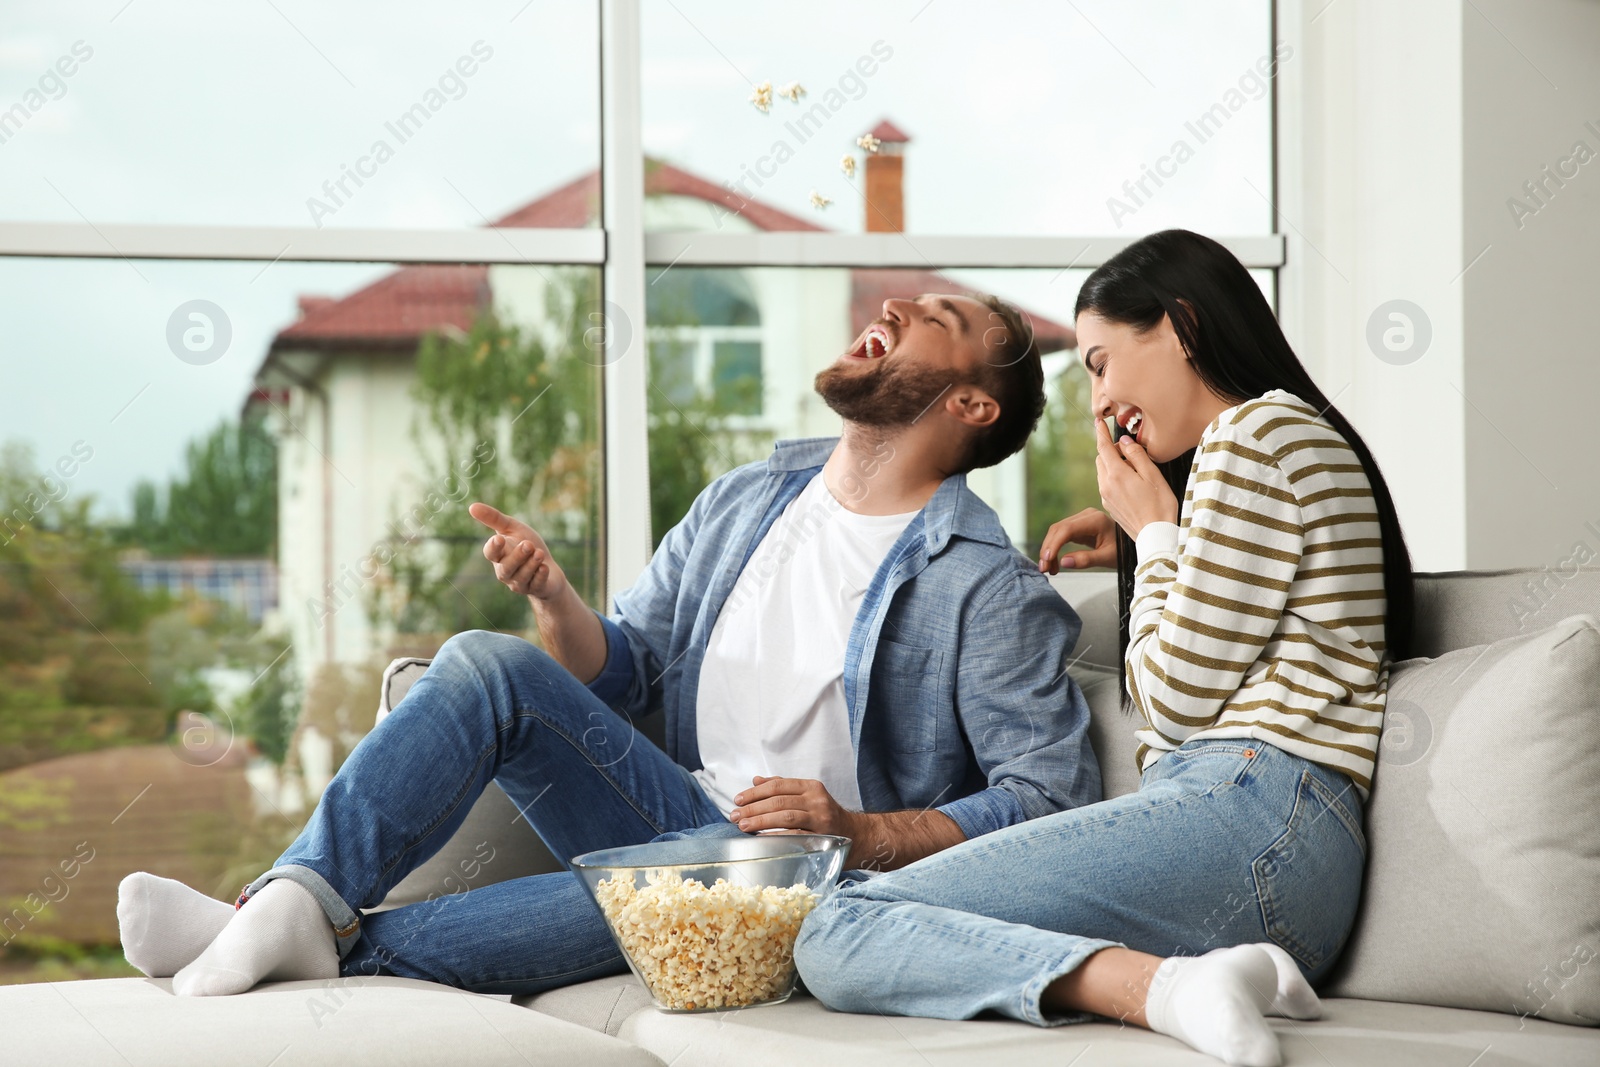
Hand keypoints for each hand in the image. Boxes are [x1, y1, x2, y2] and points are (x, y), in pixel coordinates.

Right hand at [469, 502, 569, 602]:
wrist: (547, 566)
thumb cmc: (526, 545)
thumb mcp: (512, 528)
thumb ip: (494, 518)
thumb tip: (472, 506)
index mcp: (498, 555)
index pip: (490, 553)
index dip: (493, 548)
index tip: (499, 539)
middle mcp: (506, 571)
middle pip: (506, 567)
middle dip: (517, 556)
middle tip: (528, 544)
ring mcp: (520, 582)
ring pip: (521, 576)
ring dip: (530, 564)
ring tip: (539, 553)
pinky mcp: (536, 589)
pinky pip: (536, 584)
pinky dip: (540, 576)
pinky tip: (544, 567)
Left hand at [729, 776, 859, 837]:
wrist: (857, 835)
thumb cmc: (825, 815)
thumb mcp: (808, 797)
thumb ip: (783, 788)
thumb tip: (756, 780)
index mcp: (811, 787)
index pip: (778, 785)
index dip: (755, 792)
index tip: (738, 800)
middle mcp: (817, 800)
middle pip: (779, 801)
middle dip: (753, 808)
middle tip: (734, 816)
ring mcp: (820, 819)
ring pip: (785, 817)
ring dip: (760, 821)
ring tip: (742, 826)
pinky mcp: (823, 837)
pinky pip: (795, 836)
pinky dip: (776, 836)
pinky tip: (761, 839)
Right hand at [1039, 507, 1117, 573]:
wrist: (1132, 544)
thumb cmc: (1124, 550)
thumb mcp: (1108, 558)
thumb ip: (1086, 560)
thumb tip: (1063, 562)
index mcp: (1095, 520)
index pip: (1067, 529)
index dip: (1054, 543)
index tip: (1047, 559)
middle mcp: (1086, 515)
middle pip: (1058, 529)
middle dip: (1048, 549)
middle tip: (1044, 568)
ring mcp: (1081, 519)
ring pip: (1057, 531)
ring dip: (1049, 549)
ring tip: (1048, 568)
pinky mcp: (1078, 525)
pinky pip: (1061, 534)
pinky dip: (1055, 548)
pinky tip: (1054, 561)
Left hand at [1092, 415, 1178, 538]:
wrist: (1155, 536)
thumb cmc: (1160, 505)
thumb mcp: (1153, 475)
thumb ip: (1137, 455)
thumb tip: (1124, 442)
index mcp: (1117, 474)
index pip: (1103, 447)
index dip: (1100, 432)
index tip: (1098, 421)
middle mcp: (1106, 484)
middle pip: (1101, 459)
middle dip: (1109, 449)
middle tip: (1128, 449)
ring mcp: (1105, 497)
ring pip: (1102, 472)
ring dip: (1111, 464)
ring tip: (1132, 468)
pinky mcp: (1109, 506)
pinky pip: (1106, 485)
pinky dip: (1113, 478)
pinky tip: (1130, 483)